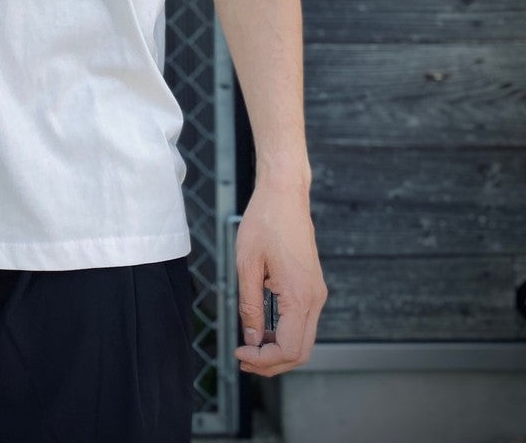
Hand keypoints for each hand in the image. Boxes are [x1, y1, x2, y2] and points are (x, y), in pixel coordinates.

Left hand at [232, 181, 327, 375]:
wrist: (285, 195)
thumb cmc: (264, 222)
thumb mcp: (247, 265)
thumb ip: (249, 305)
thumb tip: (250, 337)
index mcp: (299, 295)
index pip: (288, 349)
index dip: (263, 358)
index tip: (239, 351)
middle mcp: (315, 298)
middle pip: (300, 351)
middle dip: (271, 362)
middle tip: (243, 358)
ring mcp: (316, 292)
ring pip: (303, 339)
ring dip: (278, 349)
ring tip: (249, 346)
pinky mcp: (312, 286)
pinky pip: (302, 322)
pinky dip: (283, 333)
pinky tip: (261, 328)